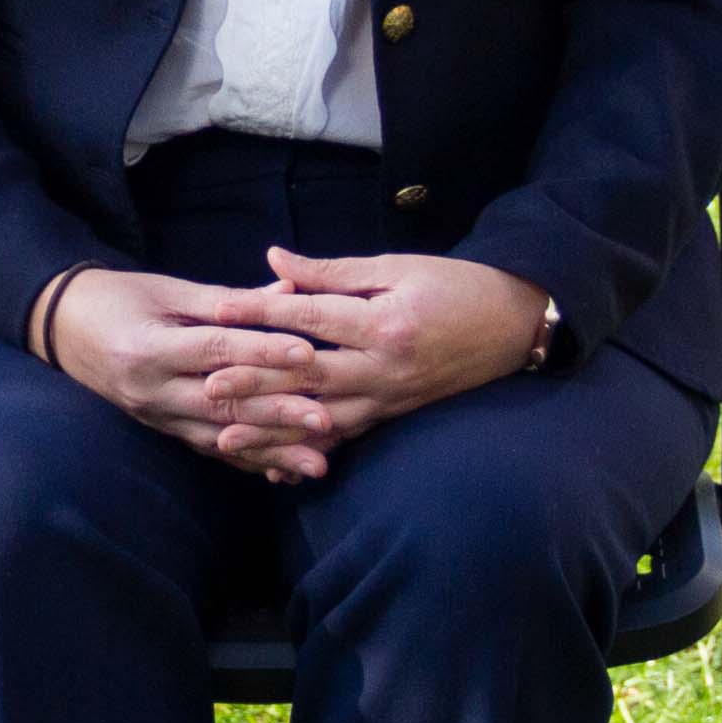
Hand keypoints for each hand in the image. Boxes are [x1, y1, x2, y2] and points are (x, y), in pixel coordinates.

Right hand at [42, 266, 351, 482]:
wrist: (62, 328)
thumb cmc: (117, 297)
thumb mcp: (167, 290)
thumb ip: (228, 299)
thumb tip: (289, 295)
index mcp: (149, 348)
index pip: (214, 351)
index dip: (261, 352)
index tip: (307, 354)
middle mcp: (150, 390)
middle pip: (222, 405)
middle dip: (277, 415)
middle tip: (326, 419)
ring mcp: (154, 416)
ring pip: (220, 438)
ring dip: (271, 451)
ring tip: (316, 462)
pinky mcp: (161, 429)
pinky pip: (209, 450)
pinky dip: (248, 461)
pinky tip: (283, 472)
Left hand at [193, 250, 548, 453]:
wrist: (515, 325)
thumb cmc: (456, 286)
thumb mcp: (396, 267)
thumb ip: (332, 271)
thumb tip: (275, 260)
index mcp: (385, 324)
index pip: (310, 319)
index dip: (261, 313)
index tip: (218, 310)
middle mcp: (385, 369)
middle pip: (307, 377)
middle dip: (254, 382)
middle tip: (206, 385)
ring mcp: (390, 398)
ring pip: (320, 419)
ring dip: (271, 428)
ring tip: (225, 435)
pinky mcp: (393, 415)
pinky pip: (344, 437)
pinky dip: (308, 449)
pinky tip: (274, 462)